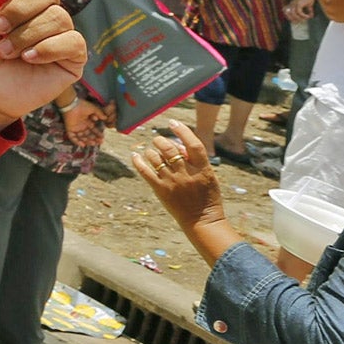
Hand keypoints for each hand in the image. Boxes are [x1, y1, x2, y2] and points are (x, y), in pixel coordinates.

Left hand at [62, 97, 106, 142]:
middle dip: (94, 139)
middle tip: (100, 142)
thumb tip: (105, 118)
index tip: (102, 137)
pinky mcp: (70, 129)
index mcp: (87, 122)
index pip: (93, 130)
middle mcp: (82, 126)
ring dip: (87, 141)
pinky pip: (73, 138)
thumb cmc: (82, 105)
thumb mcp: (93, 109)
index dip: (98, 134)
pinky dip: (77, 142)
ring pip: (82, 137)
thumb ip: (99, 113)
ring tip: (93, 143)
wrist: (72, 104)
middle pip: (88, 135)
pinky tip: (83, 145)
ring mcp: (75, 128)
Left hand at [130, 120, 239, 263]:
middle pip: (170, 148)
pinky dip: (138, 161)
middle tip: (158, 140)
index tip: (173, 122)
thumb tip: (179, 145)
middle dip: (161, 140)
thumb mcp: (209, 176)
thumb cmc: (207, 197)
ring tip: (151, 151)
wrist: (202, 220)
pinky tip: (135, 156)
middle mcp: (186, 173)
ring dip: (151, 151)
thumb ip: (196, 161)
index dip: (182, 130)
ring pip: (155, 158)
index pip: (193, 144)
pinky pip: (145, 171)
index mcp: (202, 168)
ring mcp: (172, 181)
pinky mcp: (161, 190)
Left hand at [286, 0, 315, 22]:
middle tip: (301, 21)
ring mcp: (295, 3)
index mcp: (292, 4)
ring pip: (293, 14)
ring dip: (299, 18)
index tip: (294, 20)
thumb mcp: (308, 5)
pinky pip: (299, 12)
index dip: (288, 16)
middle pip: (287, 13)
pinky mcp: (299, 3)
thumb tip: (311, 16)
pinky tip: (308, 16)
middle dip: (293, 19)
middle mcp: (292, 4)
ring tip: (305, 19)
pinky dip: (303, 15)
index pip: (284, 10)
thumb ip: (309, 11)